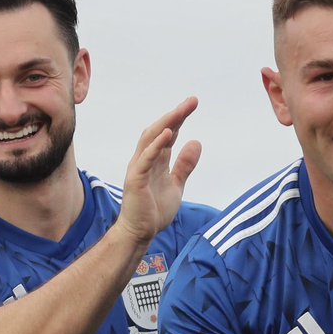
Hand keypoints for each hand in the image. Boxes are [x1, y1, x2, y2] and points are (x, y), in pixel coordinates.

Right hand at [115, 97, 201, 247]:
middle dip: (175, 115)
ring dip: (166, 124)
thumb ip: (185, 165)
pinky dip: (156, 146)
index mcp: (156, 160)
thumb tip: (196, 142)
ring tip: (180, 111)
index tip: (193, 103)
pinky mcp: (136, 179)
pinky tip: (168, 134)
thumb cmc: (155, 210)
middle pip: (160, 130)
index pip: (169, 133)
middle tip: (191, 101)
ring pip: (150, 139)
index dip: (180, 118)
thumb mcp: (176, 184)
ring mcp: (139, 168)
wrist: (141, 232)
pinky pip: (146, 159)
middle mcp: (146, 159)